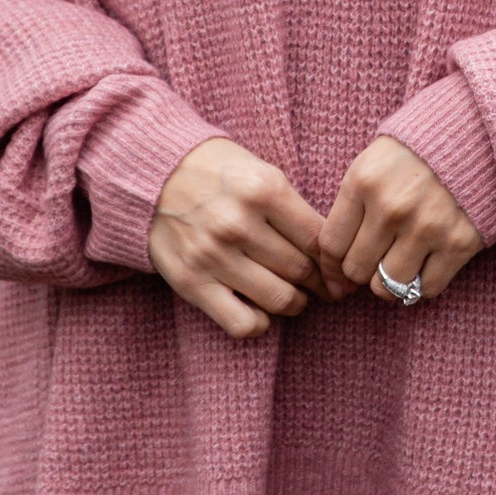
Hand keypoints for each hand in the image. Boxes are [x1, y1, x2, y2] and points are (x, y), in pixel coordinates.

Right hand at [147, 137, 331, 338]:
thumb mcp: (261, 172)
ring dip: (295, 303)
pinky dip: (260, 323)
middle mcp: (239, 224)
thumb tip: (330, 252)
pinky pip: (241, 323)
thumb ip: (293, 208)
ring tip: (295, 296)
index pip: (318, 240)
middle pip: (301, 270)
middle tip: (325, 288)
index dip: (336, 263)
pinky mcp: (191, 282)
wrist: (153, 173)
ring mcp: (214, 255)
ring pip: (279, 299)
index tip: (342, 273)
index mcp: (264, 190)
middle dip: (321, 284)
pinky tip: (260, 308)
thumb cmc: (216, 171)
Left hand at [318, 136, 483, 305]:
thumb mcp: (372, 163)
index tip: (339, 269)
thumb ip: (351, 208)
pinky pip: (427, 289)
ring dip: (390, 281)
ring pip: (388, 287)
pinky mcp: (458, 243)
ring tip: (399, 263)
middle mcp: (391, 207)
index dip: (331, 265)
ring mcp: (426, 227)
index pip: (331, 245)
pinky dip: (424, 284)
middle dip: (361, 270)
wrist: (476, 136)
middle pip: (356, 270)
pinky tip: (426, 264)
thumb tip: (334, 269)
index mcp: (363, 182)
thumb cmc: (416, 153)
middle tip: (374, 260)